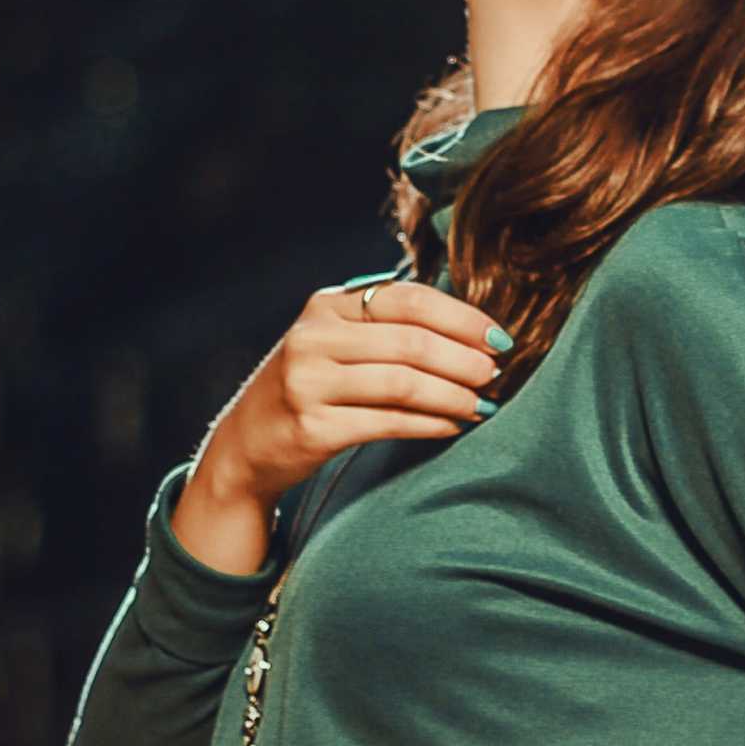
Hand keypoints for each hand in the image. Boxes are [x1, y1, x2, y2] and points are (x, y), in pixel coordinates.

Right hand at [188, 278, 510, 509]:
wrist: (244, 446)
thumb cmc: (308, 388)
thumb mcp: (334, 342)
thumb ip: (385, 327)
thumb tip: (471, 331)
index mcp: (325, 306)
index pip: (408, 299)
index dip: (462, 317)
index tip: (499, 338)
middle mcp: (313, 338)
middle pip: (411, 341)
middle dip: (464, 358)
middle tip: (496, 373)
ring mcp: (308, 383)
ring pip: (403, 382)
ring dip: (453, 394)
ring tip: (483, 403)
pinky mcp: (312, 427)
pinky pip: (388, 422)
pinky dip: (430, 423)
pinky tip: (454, 425)